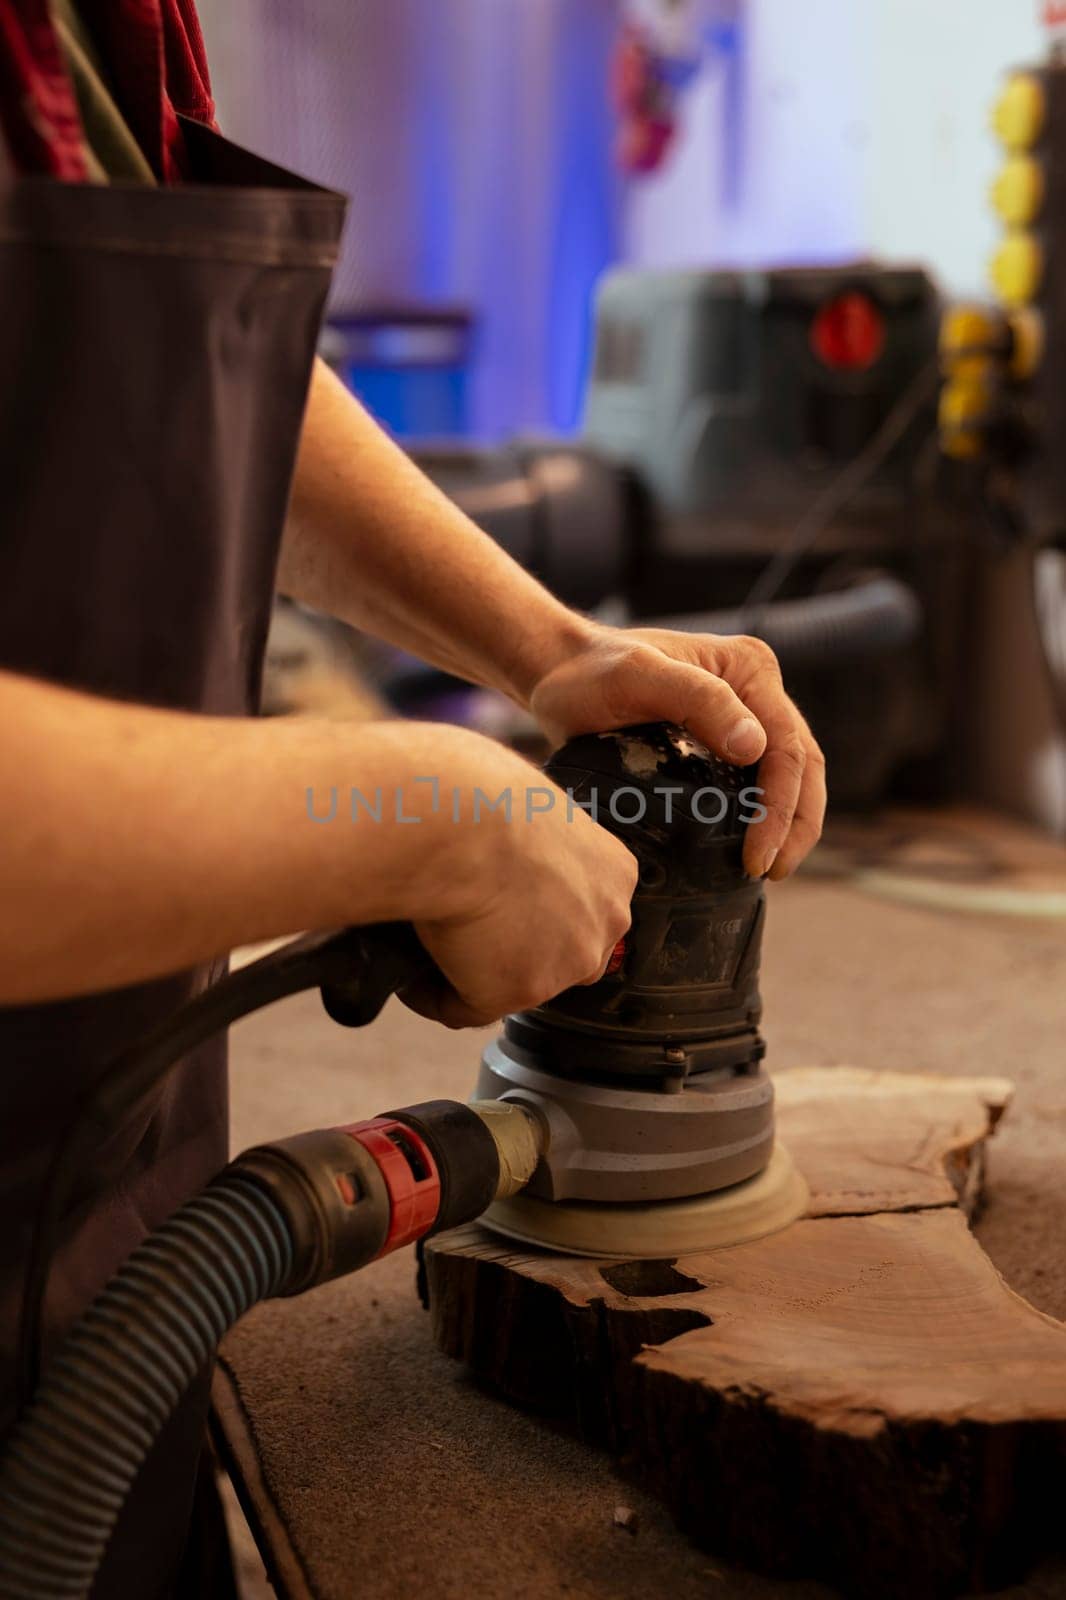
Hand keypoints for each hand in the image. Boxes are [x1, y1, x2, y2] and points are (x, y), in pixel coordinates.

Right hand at [402, 729, 637, 1027]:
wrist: (457, 818)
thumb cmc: (480, 793)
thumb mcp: (528, 810)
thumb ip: (532, 847)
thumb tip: (497, 858)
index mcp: (614, 872)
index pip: (583, 909)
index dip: (538, 912)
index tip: (500, 903)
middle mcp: (604, 922)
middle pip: (561, 954)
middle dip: (518, 949)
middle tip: (466, 927)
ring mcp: (565, 963)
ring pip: (516, 983)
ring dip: (478, 971)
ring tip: (432, 947)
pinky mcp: (516, 991)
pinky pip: (466, 1007)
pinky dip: (434, 994)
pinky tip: (411, 975)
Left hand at [527, 624, 824, 880]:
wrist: (561, 674)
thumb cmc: (590, 672)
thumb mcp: (637, 677)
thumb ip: (698, 700)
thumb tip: (754, 747)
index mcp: (749, 669)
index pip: (787, 746)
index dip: (781, 808)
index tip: (757, 856)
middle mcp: (756, 690)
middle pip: (802, 764)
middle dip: (796, 825)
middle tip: (772, 872)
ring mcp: (744, 716)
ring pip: (791, 776)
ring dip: (789, 825)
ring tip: (769, 869)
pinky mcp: (724, 741)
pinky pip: (761, 781)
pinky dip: (766, 817)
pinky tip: (749, 849)